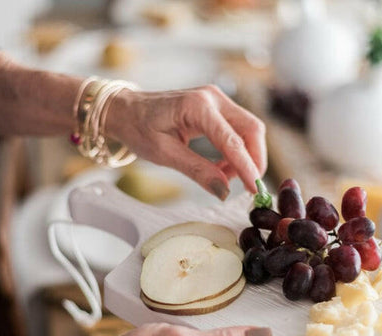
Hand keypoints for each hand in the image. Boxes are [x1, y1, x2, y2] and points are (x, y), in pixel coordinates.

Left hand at [106, 85, 266, 199]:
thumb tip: (224, 190)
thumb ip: (197, 171)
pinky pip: (237, 130)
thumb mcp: (165, 154)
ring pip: (248, 130)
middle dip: (254, 160)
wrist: (126, 111)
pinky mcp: (216, 107)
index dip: (247, 167)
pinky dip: (236, 151)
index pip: (232, 140)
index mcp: (197, 107)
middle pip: (251, 129)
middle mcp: (212, 98)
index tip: (255, 189)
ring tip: (224, 177)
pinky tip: (220, 167)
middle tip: (247, 187)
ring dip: (245, 157)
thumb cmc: (139, 128)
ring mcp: (216, 99)